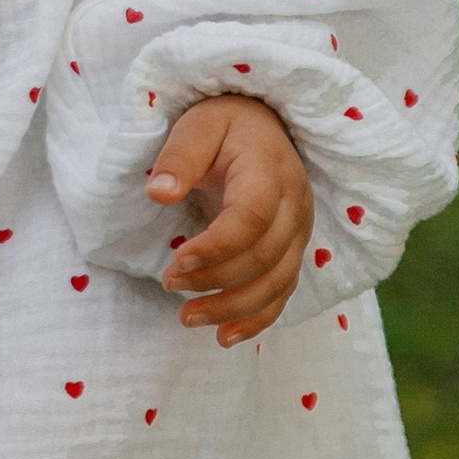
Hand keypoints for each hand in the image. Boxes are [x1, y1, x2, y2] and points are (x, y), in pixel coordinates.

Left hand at [146, 94, 311, 342]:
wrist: (263, 122)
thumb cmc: (224, 123)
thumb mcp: (196, 124)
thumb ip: (179, 156)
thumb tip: (158, 192)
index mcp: (269, 170)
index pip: (252, 218)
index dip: (217, 247)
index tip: (178, 260)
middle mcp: (294, 204)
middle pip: (264, 258)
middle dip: (215, 280)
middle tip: (168, 283)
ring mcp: (299, 231)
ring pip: (277, 283)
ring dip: (233, 308)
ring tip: (186, 318)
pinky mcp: (294, 249)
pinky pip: (284, 292)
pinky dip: (257, 319)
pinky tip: (224, 336)